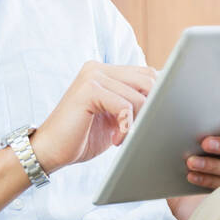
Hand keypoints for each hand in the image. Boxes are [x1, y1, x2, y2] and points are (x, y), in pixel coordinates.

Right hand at [30, 61, 157, 171]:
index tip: (156, 120)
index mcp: (106, 71)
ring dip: (138, 122)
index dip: (159, 96)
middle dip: (151, 109)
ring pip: (138, 95)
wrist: (49, 151)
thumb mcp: (114, 117)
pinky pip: (125, 105)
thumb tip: (169, 98)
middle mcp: (99, 68)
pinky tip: (116, 140)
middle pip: (149, 80)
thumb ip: (134, 103)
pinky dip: (126, 127)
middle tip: (141, 131)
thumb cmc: (83, 137)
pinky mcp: (88, 89)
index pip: (148, 74)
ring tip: (123, 138)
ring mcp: (92, 76)